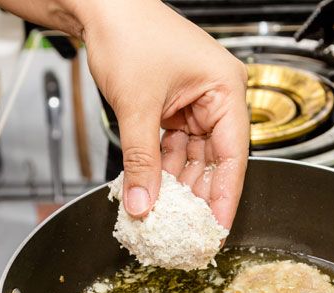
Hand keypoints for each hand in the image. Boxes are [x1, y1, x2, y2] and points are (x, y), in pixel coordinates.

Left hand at [82, 0, 248, 228]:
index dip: (225, 196)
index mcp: (225, 90)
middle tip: (190, 229)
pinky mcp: (174, 110)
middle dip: (198, 196)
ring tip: (168, 216)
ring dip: (177, 186)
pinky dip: (162, 169)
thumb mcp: (137, 106)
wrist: (100, 7)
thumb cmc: (129, 31)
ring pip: (191, 158)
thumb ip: (140, 160)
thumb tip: (143, 202)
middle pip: (213, 161)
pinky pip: (173, 149)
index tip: (217, 227)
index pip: (233, 156)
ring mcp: (194, 106)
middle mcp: (215, 99)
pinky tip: (154, 190)